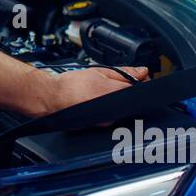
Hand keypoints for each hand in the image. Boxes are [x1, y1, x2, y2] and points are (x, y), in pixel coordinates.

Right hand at [28, 65, 149, 117]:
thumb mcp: (100, 71)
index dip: (142, 82)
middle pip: (133, 100)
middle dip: (130, 90)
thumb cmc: (71, 85)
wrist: (52, 98)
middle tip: (116, 82)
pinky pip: (113, 114)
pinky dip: (110, 107)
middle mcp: (114, 111)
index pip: (140, 89)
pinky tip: (97, 100)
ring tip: (102, 91)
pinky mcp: (101, 125)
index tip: (139, 77)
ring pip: (123, 107)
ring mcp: (108, 120)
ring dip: (119, 99)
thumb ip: (124, 71)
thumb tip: (142, 71)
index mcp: (115, 94)